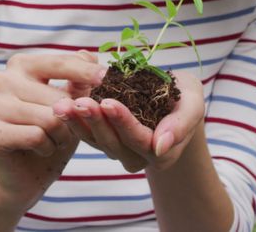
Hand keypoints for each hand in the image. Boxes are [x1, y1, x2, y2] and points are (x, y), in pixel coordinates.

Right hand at [0, 52, 105, 208]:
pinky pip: (36, 136)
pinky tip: (40, 148)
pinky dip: (47, 146)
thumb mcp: (71, 103)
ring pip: (50, 118)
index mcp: (21, 64)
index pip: (61, 63)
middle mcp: (2, 78)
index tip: (108, 77)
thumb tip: (90, 56)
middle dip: (73, 119)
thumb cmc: (52, 132)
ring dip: (61, 135)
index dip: (88, 72)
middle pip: (59, 97)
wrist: (28, 173)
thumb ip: (79, 80)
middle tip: (67, 130)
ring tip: (54, 139)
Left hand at [52, 70, 204, 172]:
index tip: (107, 102)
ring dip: (78, 123)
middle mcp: (137, 157)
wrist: (171, 97)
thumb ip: (182, 124)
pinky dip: (73, 118)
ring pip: (95, 140)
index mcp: (161, 152)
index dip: (122, 122)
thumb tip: (160, 147)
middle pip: (113, 143)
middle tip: (80, 102)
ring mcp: (118, 150)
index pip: (138, 139)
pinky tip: (62, 102)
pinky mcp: (102, 140)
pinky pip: (86, 134)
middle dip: (95, 122)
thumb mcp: (193, 103)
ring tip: (64, 104)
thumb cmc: (184, 98)